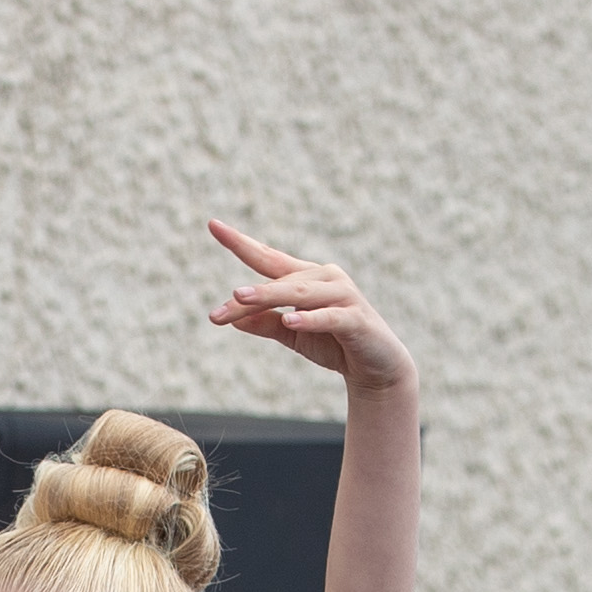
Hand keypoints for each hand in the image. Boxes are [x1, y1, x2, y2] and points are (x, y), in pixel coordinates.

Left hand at [206, 219, 411, 394]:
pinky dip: (309, 319)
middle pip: (278, 283)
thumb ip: (265, 323)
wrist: (378, 367)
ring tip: (241, 298)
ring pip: (300, 294)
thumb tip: (234, 318)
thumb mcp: (291, 335)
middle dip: (246, 296)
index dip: (241, 242)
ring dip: (270, 295)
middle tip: (216, 311)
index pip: (268, 258)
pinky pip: (329, 317)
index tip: (213, 225)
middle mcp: (325, 278)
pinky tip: (290, 322)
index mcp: (306, 277)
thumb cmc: (334, 344)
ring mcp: (343, 295)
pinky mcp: (356, 319)